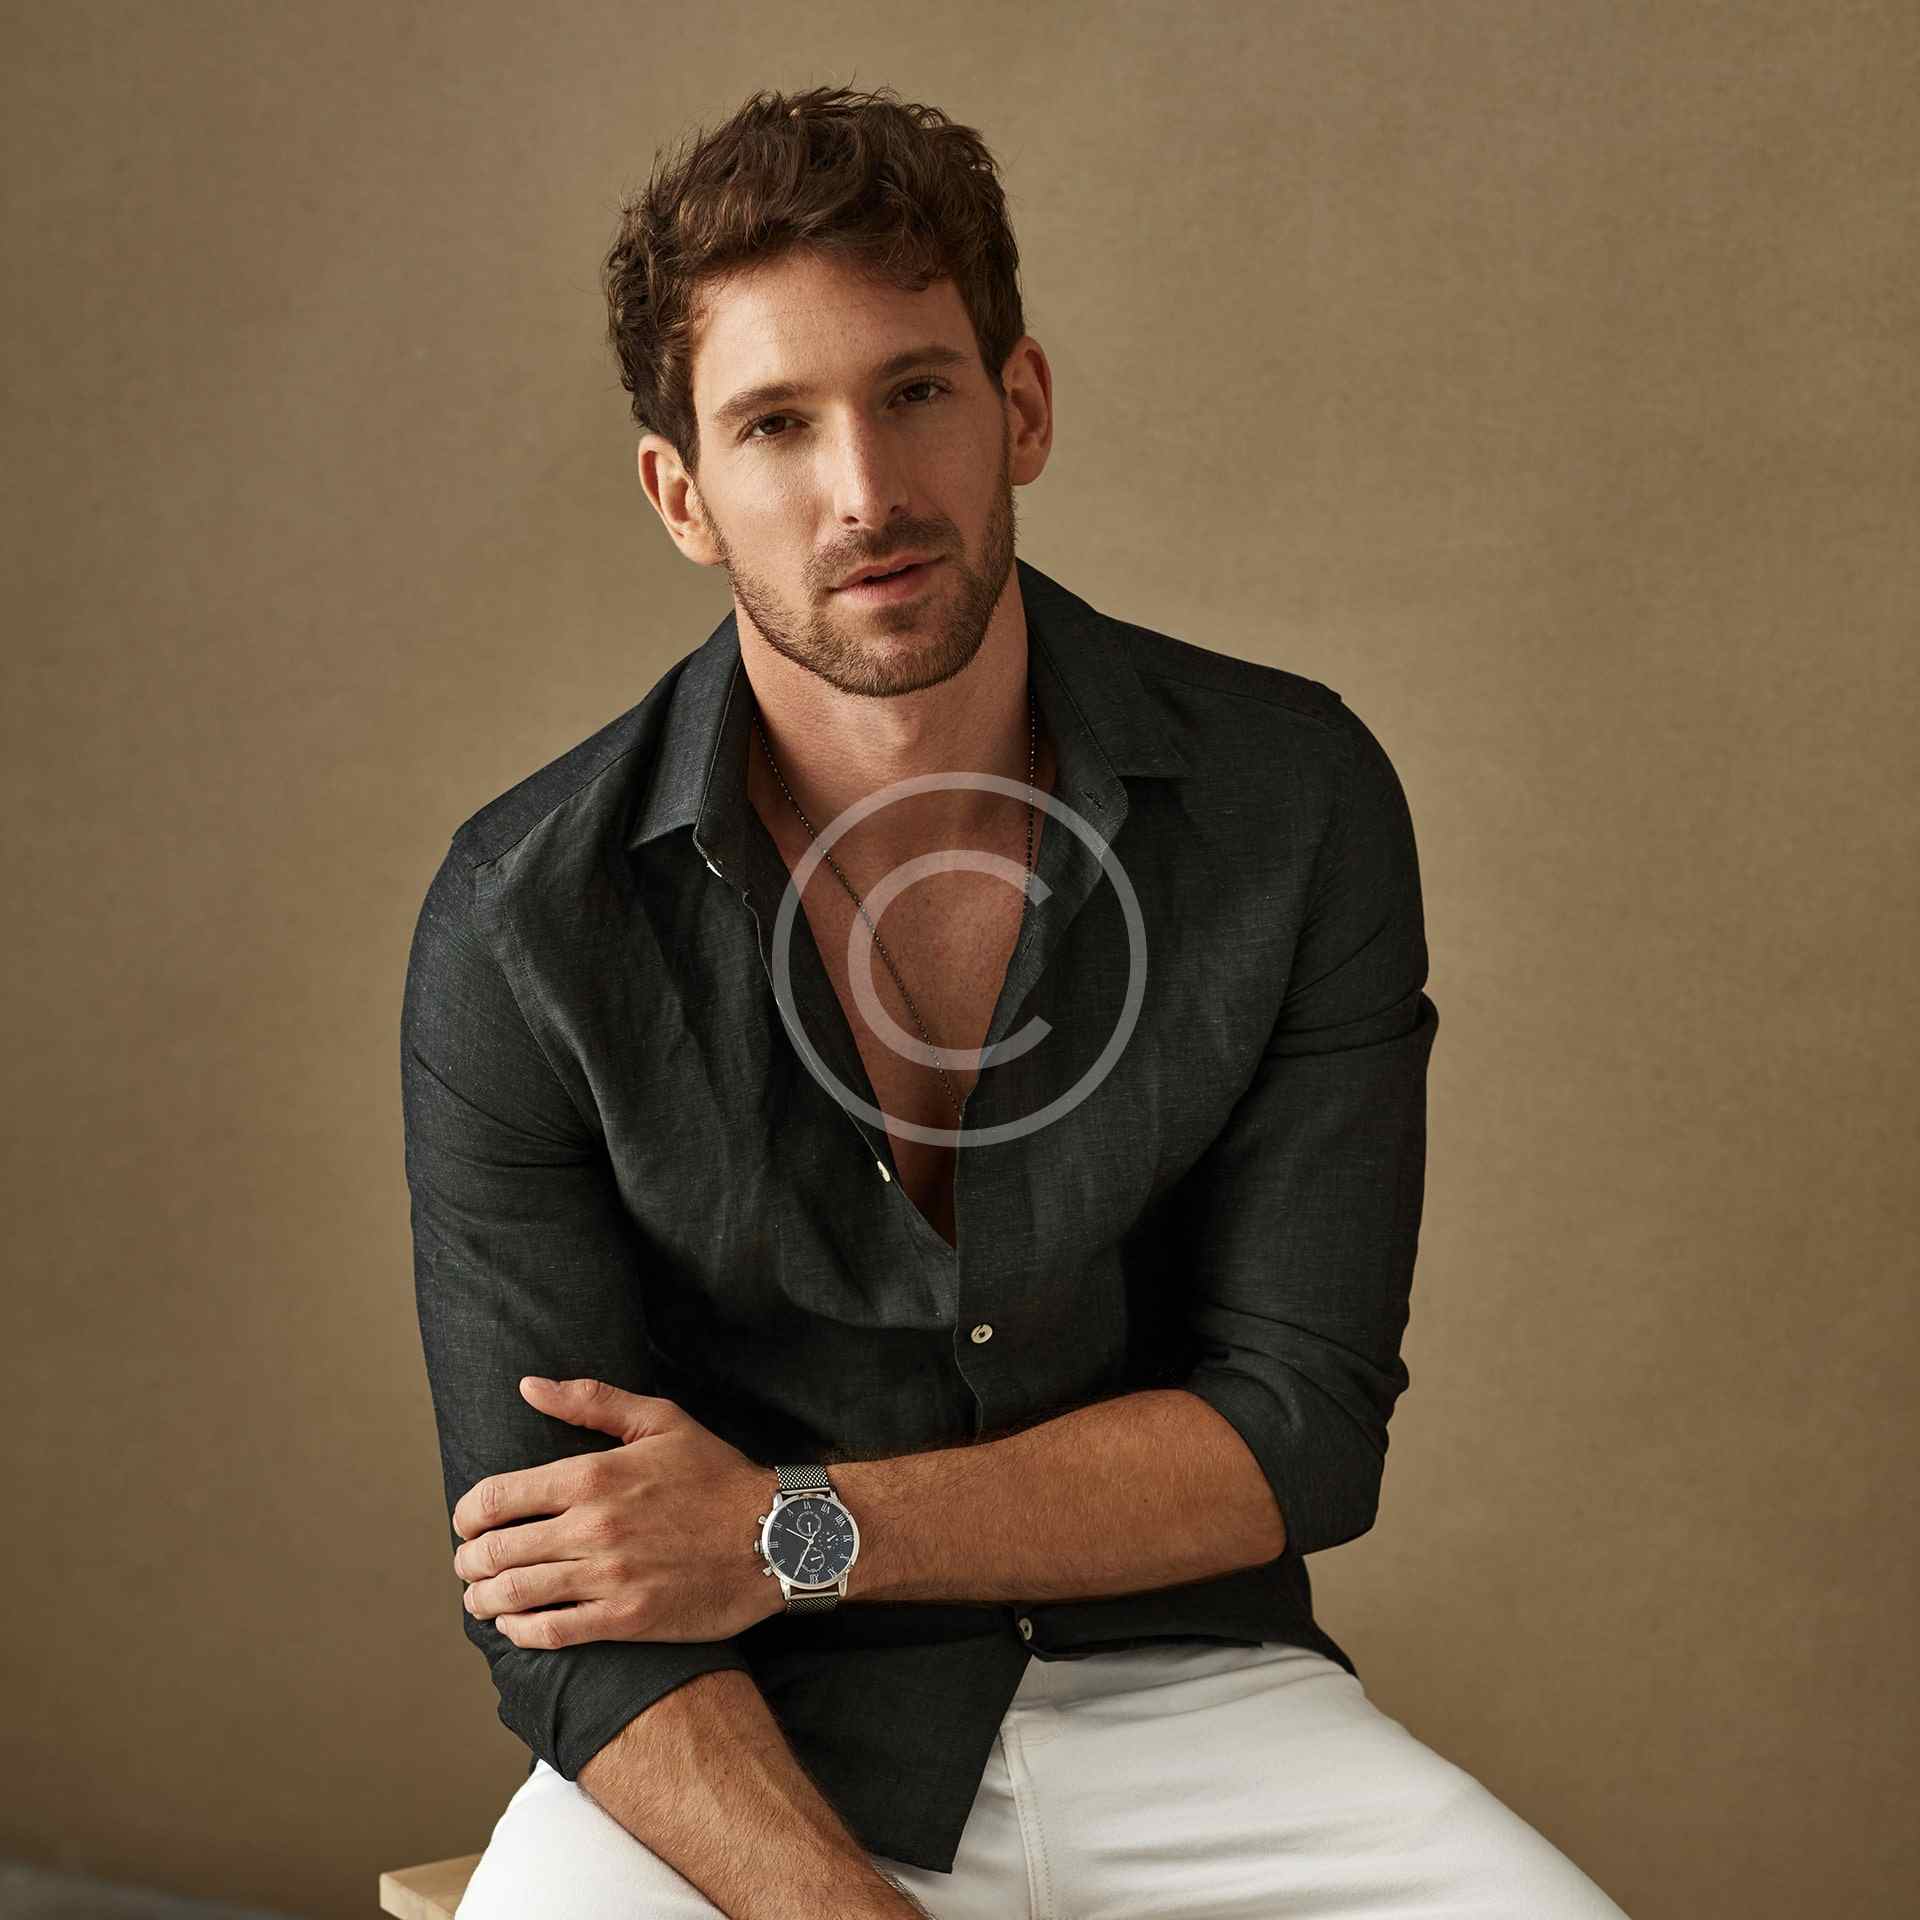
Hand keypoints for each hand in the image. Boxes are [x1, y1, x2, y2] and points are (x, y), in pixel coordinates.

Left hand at [449, 1378, 784, 1648]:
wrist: (775, 1536)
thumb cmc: (718, 1477)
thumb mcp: (661, 1421)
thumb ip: (591, 1401)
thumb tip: (529, 1386)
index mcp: (593, 1475)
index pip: (496, 1497)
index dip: (467, 1514)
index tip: (466, 1522)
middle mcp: (592, 1526)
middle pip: (495, 1550)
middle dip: (468, 1560)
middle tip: (467, 1564)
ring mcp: (608, 1577)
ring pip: (514, 1595)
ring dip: (482, 1599)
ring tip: (479, 1598)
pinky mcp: (626, 1620)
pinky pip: (551, 1633)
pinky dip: (519, 1632)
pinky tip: (514, 1626)